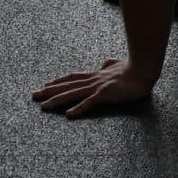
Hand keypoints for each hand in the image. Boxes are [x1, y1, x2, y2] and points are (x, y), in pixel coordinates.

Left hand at [32, 58, 153, 118]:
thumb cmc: (134, 67)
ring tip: (43, 107)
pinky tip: (69, 115)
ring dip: (57, 100)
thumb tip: (104, 62)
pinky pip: (89, 103)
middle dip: (49, 91)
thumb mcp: (118, 64)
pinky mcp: (105, 94)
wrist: (144, 69)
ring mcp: (98, 87)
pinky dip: (78, 108)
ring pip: (73, 94)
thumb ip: (109, 64)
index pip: (72, 77)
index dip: (58, 81)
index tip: (46, 85)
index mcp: (96, 74)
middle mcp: (93, 80)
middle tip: (33, 95)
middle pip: (67, 85)